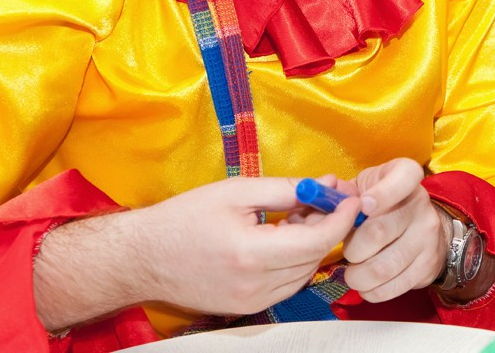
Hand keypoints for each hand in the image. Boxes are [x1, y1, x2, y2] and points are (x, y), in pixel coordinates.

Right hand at [33, 176, 363, 330]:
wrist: (142, 257)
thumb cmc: (185, 217)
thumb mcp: (237, 191)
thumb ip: (286, 189)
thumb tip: (327, 185)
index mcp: (252, 254)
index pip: (317, 241)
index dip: (341, 218)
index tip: (352, 198)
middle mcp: (255, 286)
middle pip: (314, 258)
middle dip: (327, 227)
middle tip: (324, 197)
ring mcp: (251, 302)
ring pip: (304, 274)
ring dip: (312, 244)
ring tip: (299, 214)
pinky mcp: (246, 308)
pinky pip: (286, 284)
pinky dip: (294, 261)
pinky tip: (283, 237)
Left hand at [331, 157, 447, 302]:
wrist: (419, 226)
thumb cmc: (380, 203)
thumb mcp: (365, 186)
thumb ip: (342, 193)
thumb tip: (314, 204)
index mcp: (406, 176)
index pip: (404, 178)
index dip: (381, 194)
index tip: (361, 206)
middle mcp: (421, 204)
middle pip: (379, 231)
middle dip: (352, 248)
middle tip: (346, 252)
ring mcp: (427, 236)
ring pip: (383, 266)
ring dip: (358, 275)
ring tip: (352, 273)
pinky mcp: (428, 265)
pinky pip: (394, 286)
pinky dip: (373, 291)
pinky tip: (367, 284)